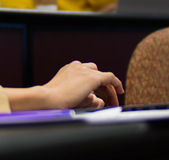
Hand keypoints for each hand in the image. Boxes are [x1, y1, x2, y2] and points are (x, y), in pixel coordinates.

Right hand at [5, 61, 123, 110]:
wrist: (48, 99)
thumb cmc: (53, 101)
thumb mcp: (67, 94)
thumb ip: (80, 94)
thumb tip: (97, 100)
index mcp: (68, 69)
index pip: (85, 73)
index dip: (93, 84)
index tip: (97, 94)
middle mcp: (77, 67)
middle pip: (95, 73)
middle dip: (102, 86)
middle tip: (107, 99)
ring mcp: (85, 71)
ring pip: (103, 77)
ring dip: (109, 88)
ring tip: (113, 101)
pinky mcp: (92, 77)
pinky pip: (110, 78)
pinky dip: (116, 84)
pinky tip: (120, 91)